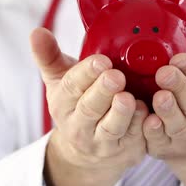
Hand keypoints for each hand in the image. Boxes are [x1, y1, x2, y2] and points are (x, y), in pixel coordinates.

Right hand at [30, 28, 146, 185]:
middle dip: (103, 91)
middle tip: (116, 76)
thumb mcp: (60, 81)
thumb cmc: (77, 105)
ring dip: (121, 113)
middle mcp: (79, 125)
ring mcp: (102, 142)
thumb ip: (49, 56)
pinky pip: (134, 140)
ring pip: (111, 128)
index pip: (71, 86)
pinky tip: (149, 113)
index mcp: (63, 103)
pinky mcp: (125, 151)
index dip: (86, 73)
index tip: (101, 60)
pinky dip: (142, 127)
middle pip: (90, 108)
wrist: (87, 152)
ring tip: (129, 97)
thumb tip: (36, 32)